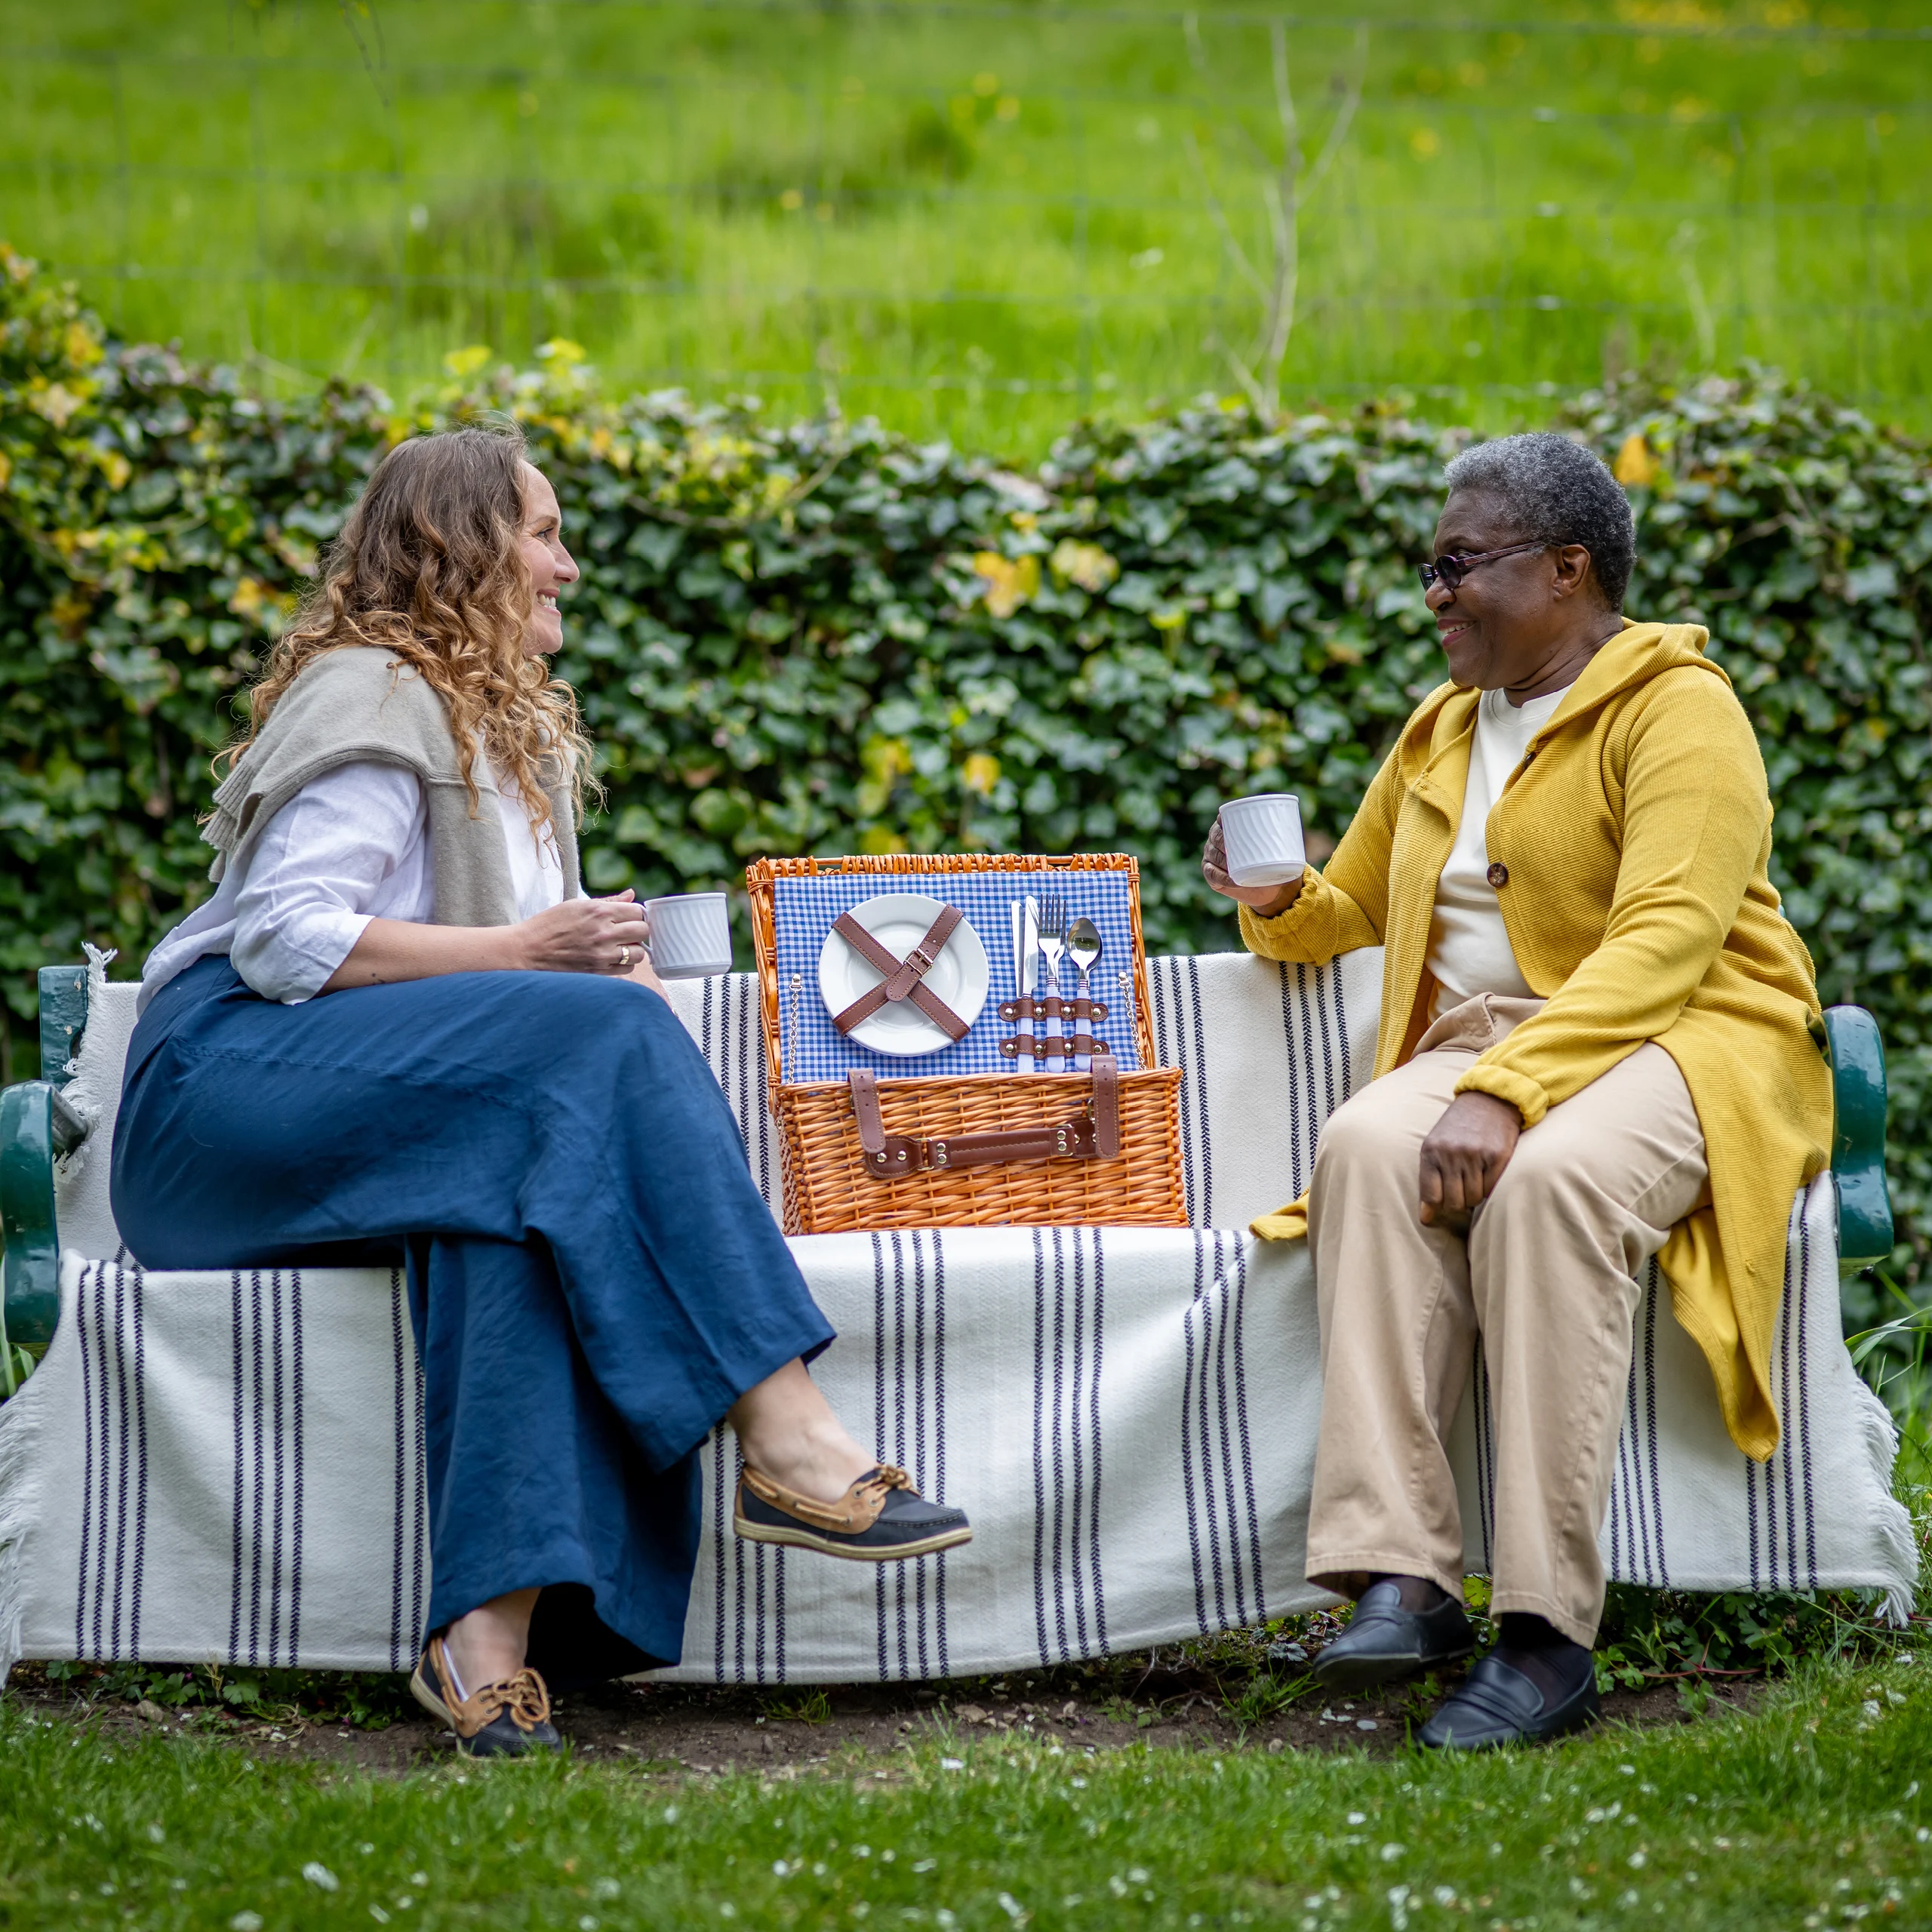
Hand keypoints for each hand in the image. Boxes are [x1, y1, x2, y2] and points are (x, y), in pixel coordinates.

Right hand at [515, 891, 652, 974]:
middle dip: (638, 930)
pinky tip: (612, 958)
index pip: (637, 911)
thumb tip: (632, 894)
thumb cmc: (549, 925)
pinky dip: (624, 964)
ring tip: (620, 946)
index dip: (635, 914)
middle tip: (627, 931)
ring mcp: (601, 954)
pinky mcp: (598, 971)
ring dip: (633, 949)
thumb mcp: (576, 905)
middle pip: (642, 931)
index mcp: (598, 911)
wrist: (527, 950)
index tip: (628, 917)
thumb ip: (608, 901)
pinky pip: (627, 969)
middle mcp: (603, 932)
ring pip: (639, 953)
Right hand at [1202, 818, 1303, 915]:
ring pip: (1213, 855)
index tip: (1231, 820)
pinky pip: (1213, 875)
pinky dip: (1222, 878)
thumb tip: (1294, 825)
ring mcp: (1212, 857)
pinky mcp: (1212, 874)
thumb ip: (1283, 837)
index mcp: (1231, 828)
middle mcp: (1218, 840)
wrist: (1270, 889)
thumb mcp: (1280, 849)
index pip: (1224, 818)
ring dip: (1223, 860)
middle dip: (1222, 840)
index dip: (1224, 818)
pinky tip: (1230, 880)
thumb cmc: (1273, 863)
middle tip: (1235, 847)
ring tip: (1234, 866)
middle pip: (1216, 836)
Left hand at [1418, 1091, 1521, 1225]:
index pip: (1431, 1196)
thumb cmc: (1458, 1128)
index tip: (1444, 1202)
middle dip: (1459, 1202)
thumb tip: (1425, 1219)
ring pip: (1473, 1198)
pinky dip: (1490, 1187)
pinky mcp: (1497, 1156)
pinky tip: (1488, 1172)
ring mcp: (1474, 1154)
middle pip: (1453, 1202)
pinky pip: (1491, 1189)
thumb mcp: (1436, 1147)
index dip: (1438, 1205)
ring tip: (1476, 1177)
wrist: (1489, 1100)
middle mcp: (1451, 1153)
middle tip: (1463, 1188)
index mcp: (1431, 1151)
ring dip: (1475, 1195)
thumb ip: (1429, 1181)